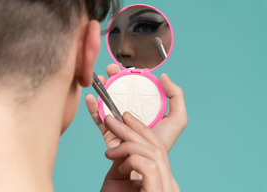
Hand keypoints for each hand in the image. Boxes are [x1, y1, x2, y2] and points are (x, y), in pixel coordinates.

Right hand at [85, 64, 186, 190]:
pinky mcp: (108, 130)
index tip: (125, 68)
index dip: (130, 75)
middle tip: (110, 69)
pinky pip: (98, 117)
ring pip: (107, 100)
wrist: (148, 163)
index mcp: (144, 106)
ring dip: (101, 88)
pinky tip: (90, 97)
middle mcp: (130, 111)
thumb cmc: (163, 142)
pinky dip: (92, 107)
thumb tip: (163, 76)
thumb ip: (175, 96)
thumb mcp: (178, 118)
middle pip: (119, 90)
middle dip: (113, 77)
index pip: (136, 87)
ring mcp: (118, 120)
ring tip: (99, 78)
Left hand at [101, 112, 174, 191]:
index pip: (157, 147)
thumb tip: (119, 142)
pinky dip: (131, 161)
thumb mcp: (119, 177)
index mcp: (161, 177)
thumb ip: (122, 160)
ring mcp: (167, 188)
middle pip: (157, 146)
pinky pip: (149, 165)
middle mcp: (168, 182)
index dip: (141, 128)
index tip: (125, 117)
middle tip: (110, 119)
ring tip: (108, 151)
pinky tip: (119, 169)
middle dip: (133, 128)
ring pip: (154, 152)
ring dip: (128, 144)